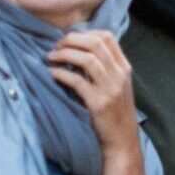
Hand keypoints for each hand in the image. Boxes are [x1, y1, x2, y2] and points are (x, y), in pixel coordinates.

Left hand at [46, 31, 146, 174]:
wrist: (122, 141)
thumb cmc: (115, 113)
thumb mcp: (116, 86)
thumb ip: (104, 68)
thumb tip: (78, 50)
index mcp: (124, 67)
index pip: (106, 36)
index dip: (84, 33)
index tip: (69, 39)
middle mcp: (119, 74)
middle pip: (95, 43)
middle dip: (71, 40)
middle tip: (56, 46)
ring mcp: (110, 88)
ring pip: (87, 58)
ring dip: (65, 54)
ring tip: (50, 57)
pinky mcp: (98, 103)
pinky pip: (77, 81)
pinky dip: (62, 74)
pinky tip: (52, 74)